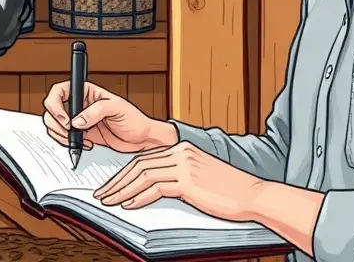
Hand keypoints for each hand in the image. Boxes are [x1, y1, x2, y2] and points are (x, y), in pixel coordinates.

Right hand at [42, 80, 175, 152]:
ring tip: (77, 139)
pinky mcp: (82, 135)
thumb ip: (96, 111)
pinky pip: (65, 138)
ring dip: (61, 134)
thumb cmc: (135, 119)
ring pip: (55, 125)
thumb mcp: (117, 108)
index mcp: (87, 92)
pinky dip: (68, 143)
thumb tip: (77, 120)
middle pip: (53, 109)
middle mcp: (81, 105)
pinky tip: (84, 144)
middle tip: (69, 130)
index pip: (61, 90)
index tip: (65, 118)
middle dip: (56, 122)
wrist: (142, 139)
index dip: (56, 103)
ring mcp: (80, 121)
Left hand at [93, 142, 262, 219]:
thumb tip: (150, 188)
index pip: (144, 159)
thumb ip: (176, 177)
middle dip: (116, 181)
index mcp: (181, 148)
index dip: (123, 173)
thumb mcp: (198, 178)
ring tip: (109, 201)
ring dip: (122, 189)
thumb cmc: (228, 191)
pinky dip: (139, 197)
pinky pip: (155, 188)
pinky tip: (129, 204)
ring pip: (142, 175)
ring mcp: (184, 165)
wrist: (252, 195)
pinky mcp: (188, 180)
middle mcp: (180, 152)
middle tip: (102, 194)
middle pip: (138, 165)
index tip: (110, 186)